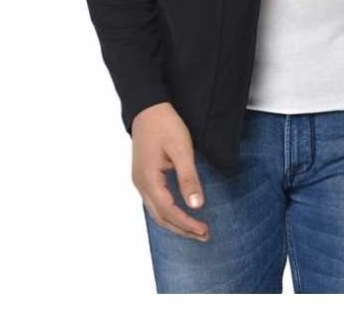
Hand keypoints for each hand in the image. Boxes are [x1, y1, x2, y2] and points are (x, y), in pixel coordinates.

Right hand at [131, 102, 210, 242]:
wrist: (148, 107)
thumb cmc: (165, 125)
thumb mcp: (181, 150)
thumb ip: (189, 178)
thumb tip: (197, 205)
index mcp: (148, 180)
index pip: (169, 212)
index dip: (187, 224)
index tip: (204, 231)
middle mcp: (141, 184)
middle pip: (161, 217)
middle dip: (183, 229)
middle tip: (204, 236)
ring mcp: (140, 181)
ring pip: (156, 212)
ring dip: (176, 222)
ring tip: (195, 229)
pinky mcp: (143, 176)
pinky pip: (155, 202)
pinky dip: (168, 212)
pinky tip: (180, 212)